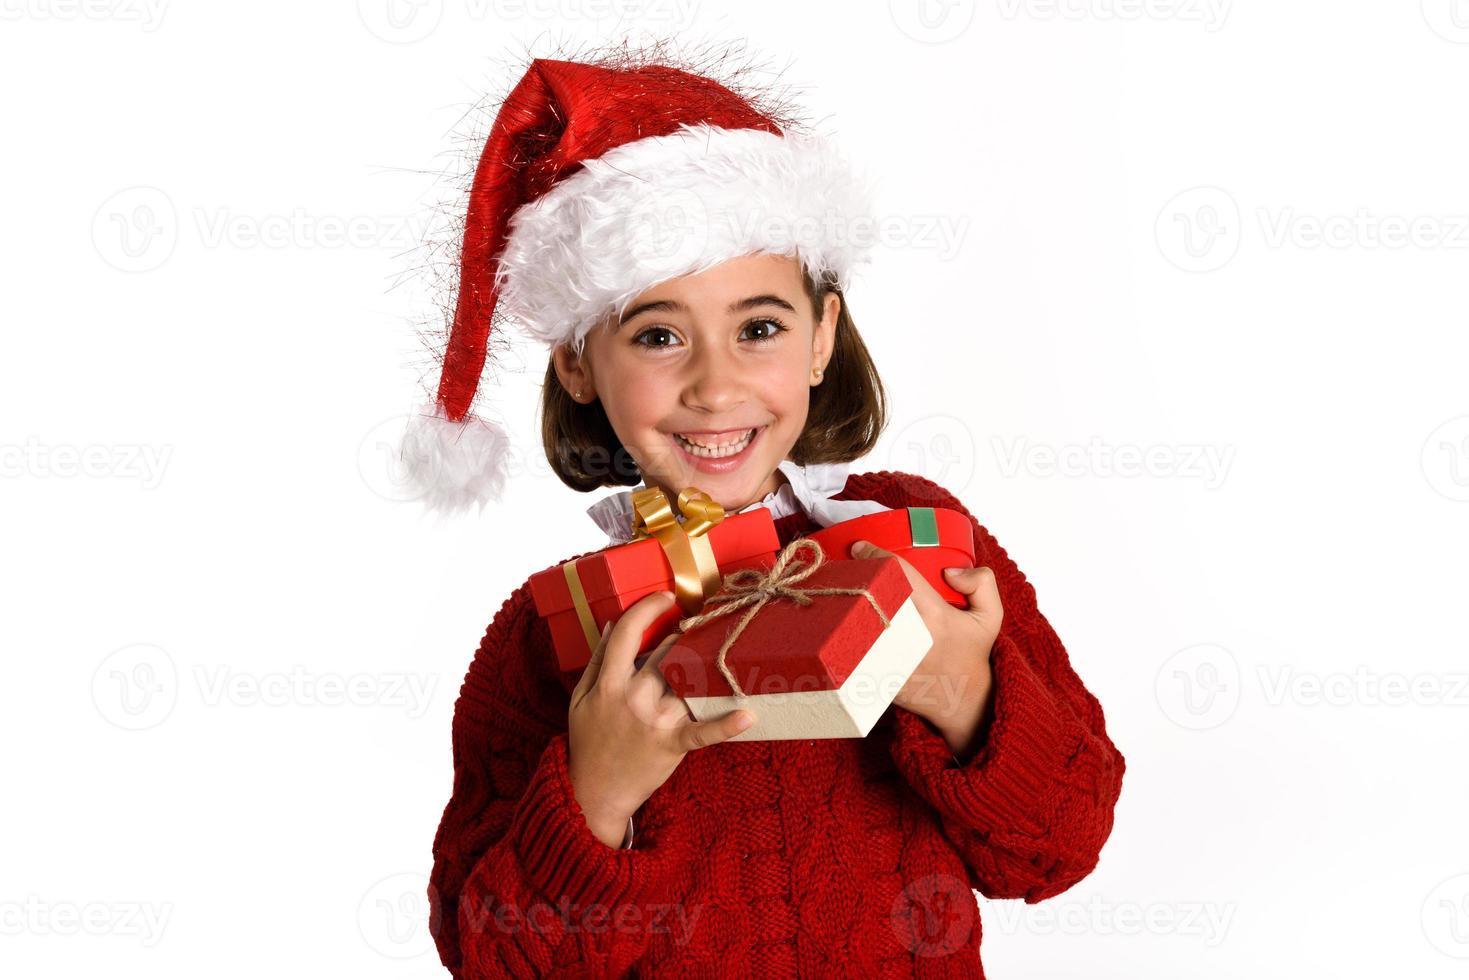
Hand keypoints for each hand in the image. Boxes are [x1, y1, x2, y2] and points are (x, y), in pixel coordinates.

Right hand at [567, 589, 755, 846]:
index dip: (648, 608)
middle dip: (684, 636)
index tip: (666, 597)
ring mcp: (656, 721)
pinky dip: (726, 725)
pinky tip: (748, 714)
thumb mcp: (579, 697)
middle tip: (698, 625)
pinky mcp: (674, 744)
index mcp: (608, 683)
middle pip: (666, 651)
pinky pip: (703, 732)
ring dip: (704, 665)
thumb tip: (609, 623)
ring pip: (688, 680)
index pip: (628, 633)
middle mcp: (634, 697)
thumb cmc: (588, 742)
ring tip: (721, 648)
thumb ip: (596, 659)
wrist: (595, 794)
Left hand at [850, 539, 1001, 759]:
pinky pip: (848, 645)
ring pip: (852, 617)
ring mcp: (885, 655)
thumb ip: (983, 582)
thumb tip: (950, 571)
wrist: (962, 701)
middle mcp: (905, 633)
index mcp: (932, 614)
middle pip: (867, 591)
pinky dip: (840, 630)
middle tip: (848, 567)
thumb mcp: (990, 617)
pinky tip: (837, 621)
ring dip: (843, 601)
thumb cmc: (971, 655)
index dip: (873, 553)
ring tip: (840, 591)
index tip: (859, 547)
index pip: (894, 571)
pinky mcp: (872, 673)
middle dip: (853, 576)